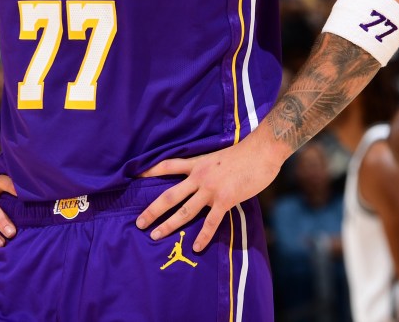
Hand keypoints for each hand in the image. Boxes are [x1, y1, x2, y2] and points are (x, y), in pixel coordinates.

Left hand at [136, 139, 282, 251]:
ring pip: (184, 211)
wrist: (262, 150)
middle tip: (139, 223)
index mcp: (198, 163)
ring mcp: (211, 189)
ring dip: (168, 225)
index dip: (151, 171)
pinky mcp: (225, 199)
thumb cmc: (246, 152)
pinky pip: (210, 222)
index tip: (136, 176)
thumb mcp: (220, 155)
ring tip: (155, 236)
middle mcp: (200, 177)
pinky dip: (203, 236)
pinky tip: (196, 247)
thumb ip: (210, 167)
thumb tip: (206, 178)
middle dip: (153, 210)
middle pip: (169, 195)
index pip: (169, 165)